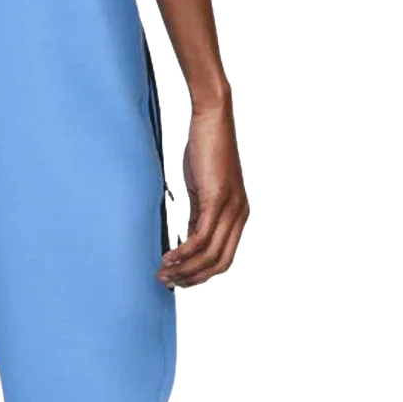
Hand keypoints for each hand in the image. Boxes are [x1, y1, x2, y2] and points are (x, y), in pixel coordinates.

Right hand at [158, 102, 246, 288]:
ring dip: (184, 268)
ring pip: (209, 254)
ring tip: (163, 273)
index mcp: (238, 215)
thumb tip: (190, 241)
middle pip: (219, 263)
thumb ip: (200, 216)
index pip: (223, 258)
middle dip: (192, 277)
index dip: (200, 274)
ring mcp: (230, 208)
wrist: (212, 120)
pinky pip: (201, 237)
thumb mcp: (202, 190)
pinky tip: (167, 257)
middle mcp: (239, 215)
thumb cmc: (205, 151)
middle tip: (167, 281)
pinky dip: (183, 252)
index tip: (178, 278)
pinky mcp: (217, 199)